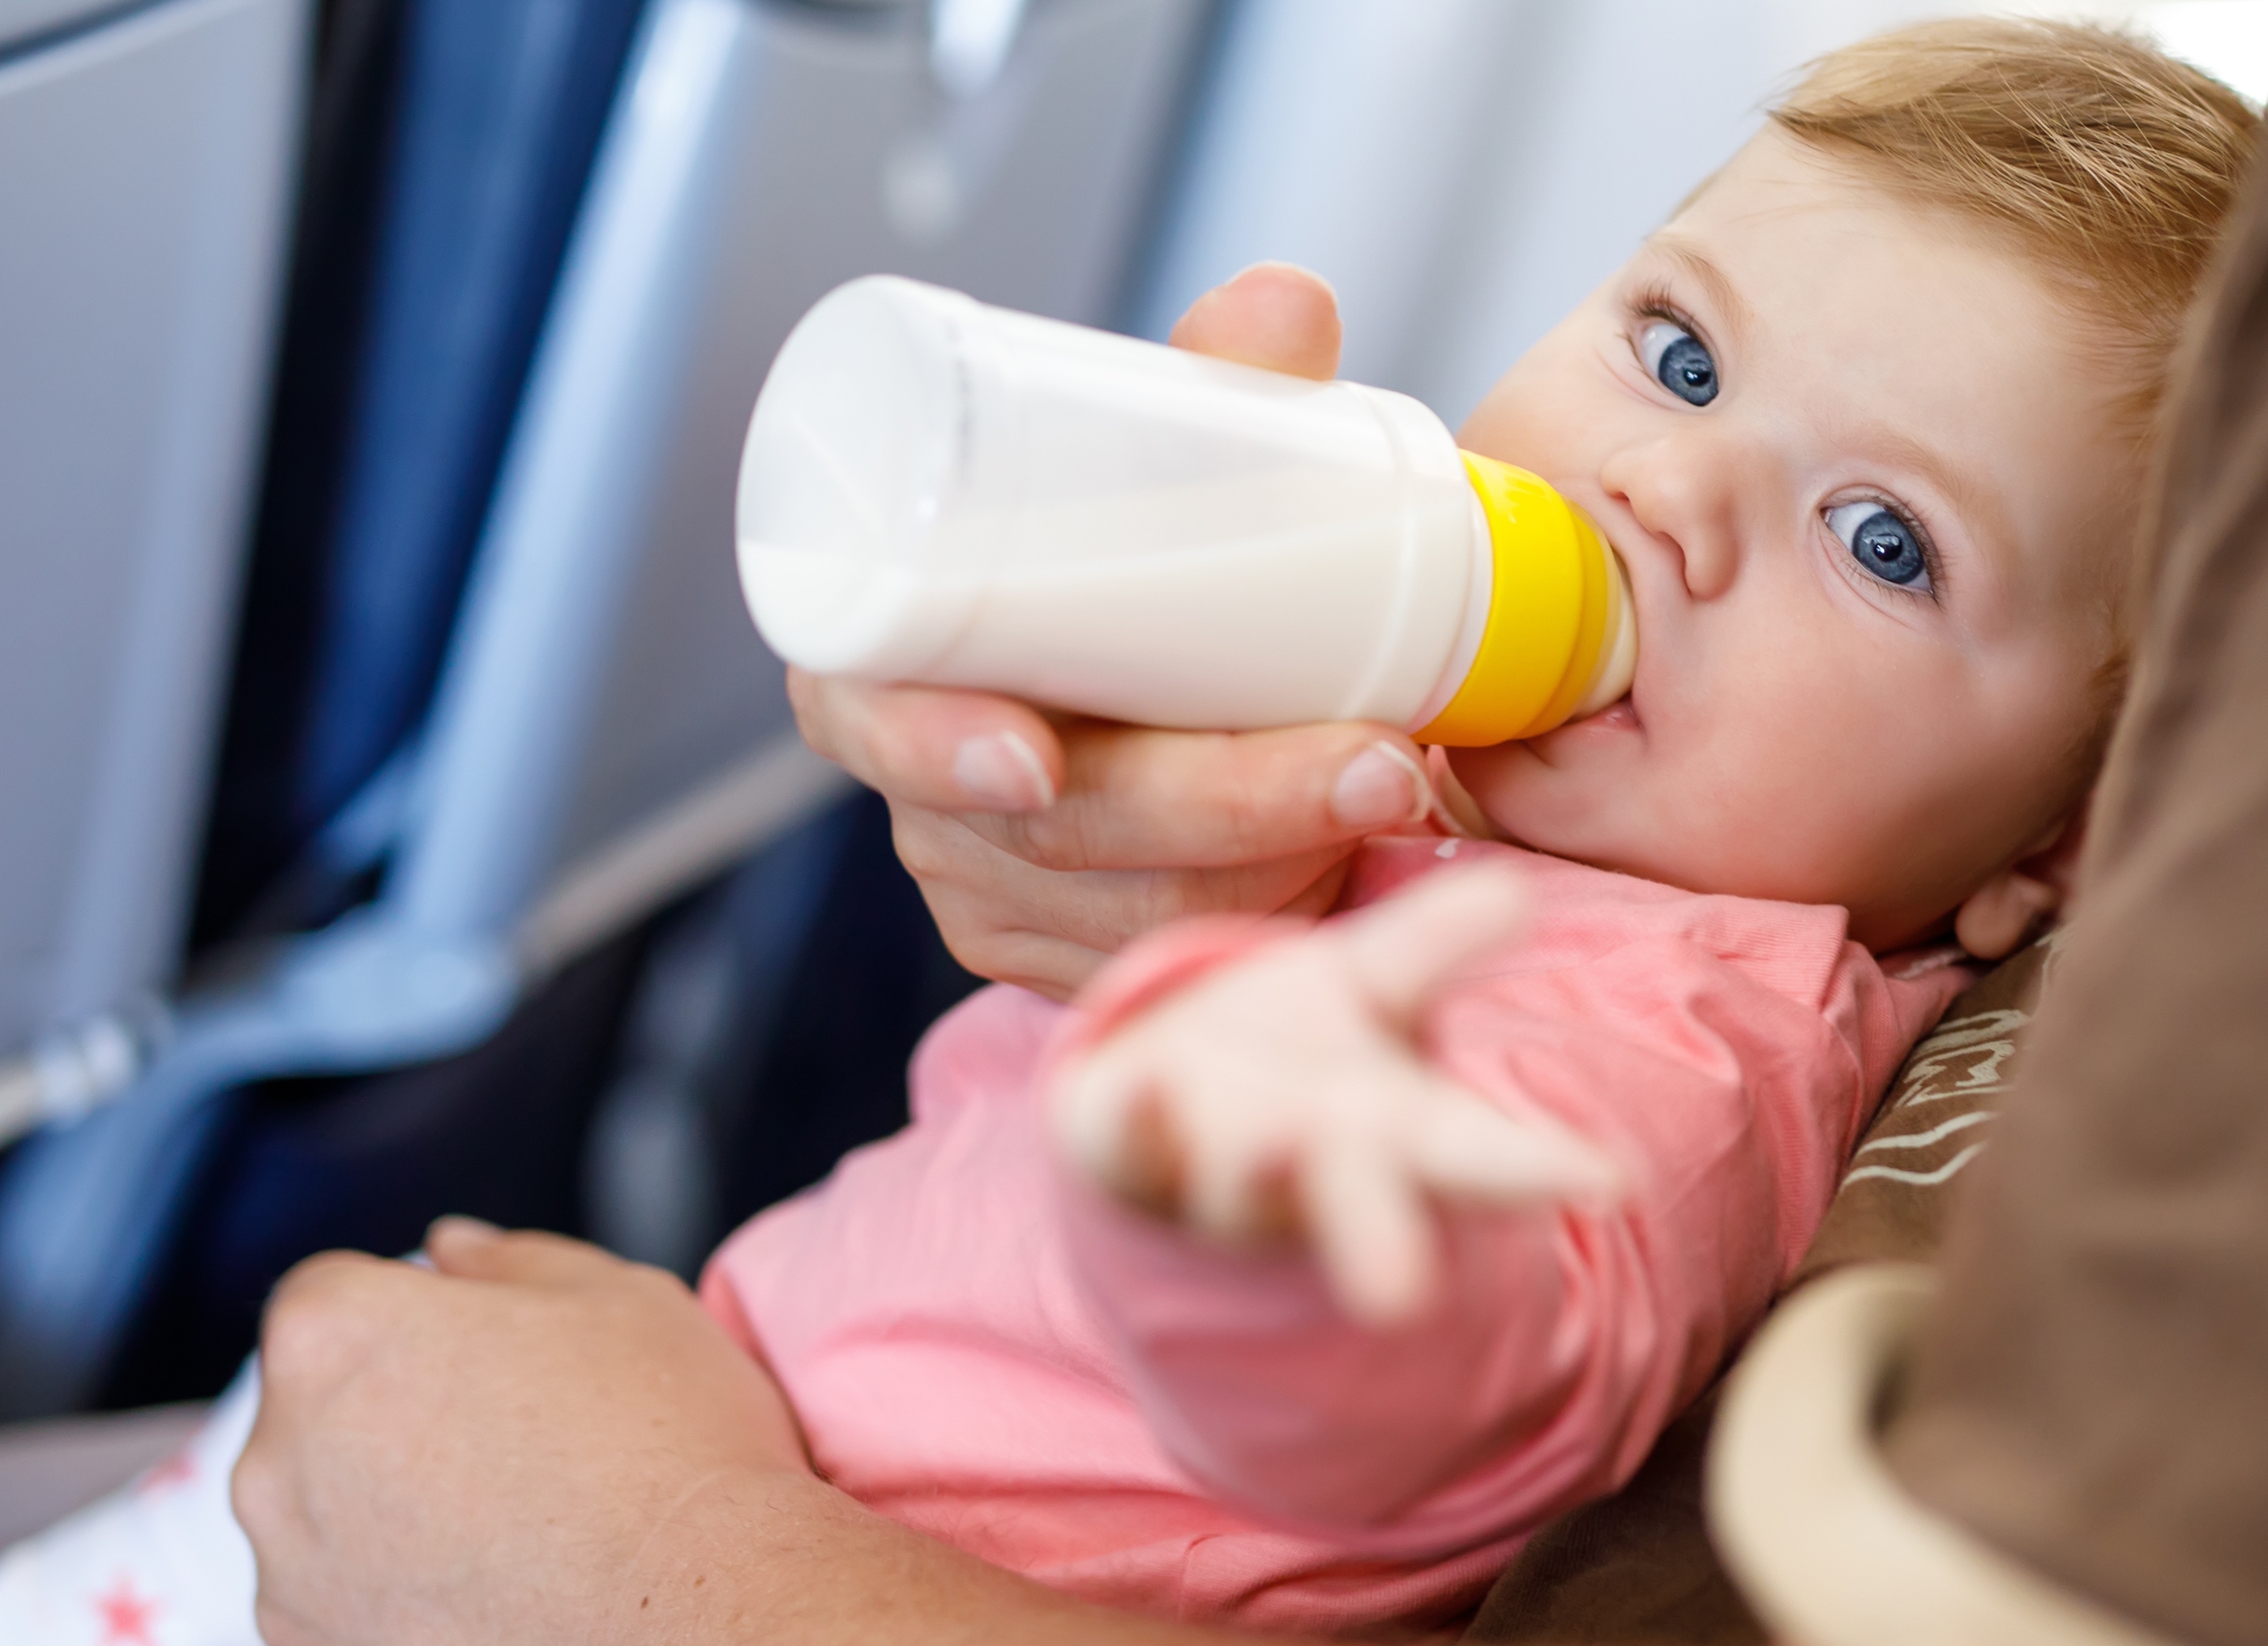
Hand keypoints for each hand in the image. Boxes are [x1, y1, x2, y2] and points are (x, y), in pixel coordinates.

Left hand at [237, 1220, 1218, 1645]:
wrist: (723, 1621)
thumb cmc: (694, 1456)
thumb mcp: (628, 1305)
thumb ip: (520, 1267)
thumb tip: (455, 1253)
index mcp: (340, 1337)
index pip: (354, 1306)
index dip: (456, 1333)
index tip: (541, 1375)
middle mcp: (285, 1465)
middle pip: (342, 1425)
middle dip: (430, 1433)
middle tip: (572, 1462)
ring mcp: (306, 1590)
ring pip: (358, 1534)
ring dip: (434, 1531)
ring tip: (580, 1546)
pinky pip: (386, 1627)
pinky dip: (446, 1617)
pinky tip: (556, 1616)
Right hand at [787, 264, 1432, 1000]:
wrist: (1159, 668)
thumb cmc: (1133, 562)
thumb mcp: (1162, 472)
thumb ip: (1218, 388)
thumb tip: (1290, 302)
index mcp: (885, 659)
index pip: (870, 713)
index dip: (936, 740)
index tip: (1033, 754)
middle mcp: (924, 791)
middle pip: (1051, 833)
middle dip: (1223, 806)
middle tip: (1376, 759)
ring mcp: (993, 888)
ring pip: (1128, 911)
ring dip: (1273, 863)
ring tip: (1397, 784)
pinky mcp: (1069, 957)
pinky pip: (1165, 964)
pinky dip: (1268, 919)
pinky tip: (1351, 874)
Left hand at [1049, 868, 1623, 1323]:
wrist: (1152, 1106)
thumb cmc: (1293, 1054)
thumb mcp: (1373, 991)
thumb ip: (1435, 944)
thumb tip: (1517, 887)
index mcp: (1394, 1134)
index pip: (1476, 1153)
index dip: (1541, 1169)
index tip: (1602, 1182)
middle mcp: (1308, 1168)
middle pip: (1360, 1200)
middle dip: (1383, 1238)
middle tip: (1405, 1288)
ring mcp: (1210, 1163)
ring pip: (1245, 1183)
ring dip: (1262, 1172)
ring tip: (1280, 1143)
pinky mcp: (1121, 1142)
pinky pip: (1127, 1137)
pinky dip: (1141, 1119)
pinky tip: (1147, 1088)